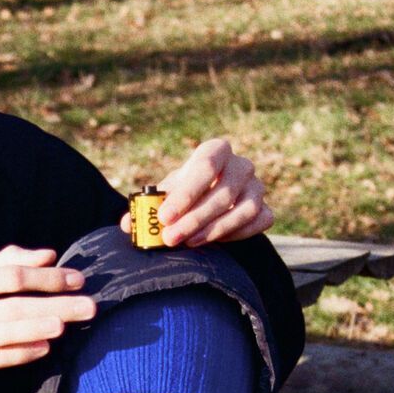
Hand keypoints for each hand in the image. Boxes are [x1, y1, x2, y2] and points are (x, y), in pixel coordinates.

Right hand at [0, 245, 95, 392]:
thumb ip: (2, 266)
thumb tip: (48, 254)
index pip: (8, 273)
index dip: (45, 276)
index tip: (78, 279)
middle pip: (11, 302)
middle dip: (54, 302)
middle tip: (90, 306)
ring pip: (2, 330)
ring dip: (37, 326)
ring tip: (67, 324)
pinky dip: (19, 353)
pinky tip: (44, 350)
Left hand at [122, 138, 271, 248]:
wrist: (208, 200)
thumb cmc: (184, 193)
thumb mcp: (164, 194)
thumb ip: (145, 207)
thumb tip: (127, 224)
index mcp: (216, 150)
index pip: (205, 166)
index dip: (185, 193)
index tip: (164, 217)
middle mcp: (241, 165)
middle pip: (224, 191)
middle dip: (194, 218)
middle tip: (170, 238)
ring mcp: (258, 187)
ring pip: (244, 209)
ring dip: (215, 229)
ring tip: (188, 242)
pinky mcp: (266, 209)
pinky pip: (258, 222)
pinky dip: (236, 234)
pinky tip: (213, 241)